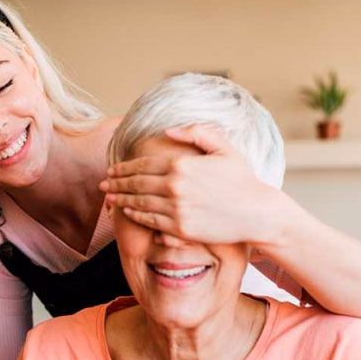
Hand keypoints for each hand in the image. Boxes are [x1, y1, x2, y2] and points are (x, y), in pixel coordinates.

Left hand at [100, 125, 284, 244]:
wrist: (257, 212)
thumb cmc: (242, 179)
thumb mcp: (223, 147)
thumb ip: (196, 133)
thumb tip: (168, 129)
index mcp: (182, 164)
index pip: (143, 165)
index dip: (124, 167)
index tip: (113, 169)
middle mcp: (175, 186)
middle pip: (136, 184)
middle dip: (116, 183)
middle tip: (103, 183)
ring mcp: (176, 209)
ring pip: (139, 204)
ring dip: (121, 200)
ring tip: (109, 198)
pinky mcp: (181, 229)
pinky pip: (151, 222)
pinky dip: (135, 216)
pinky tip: (128, 213)